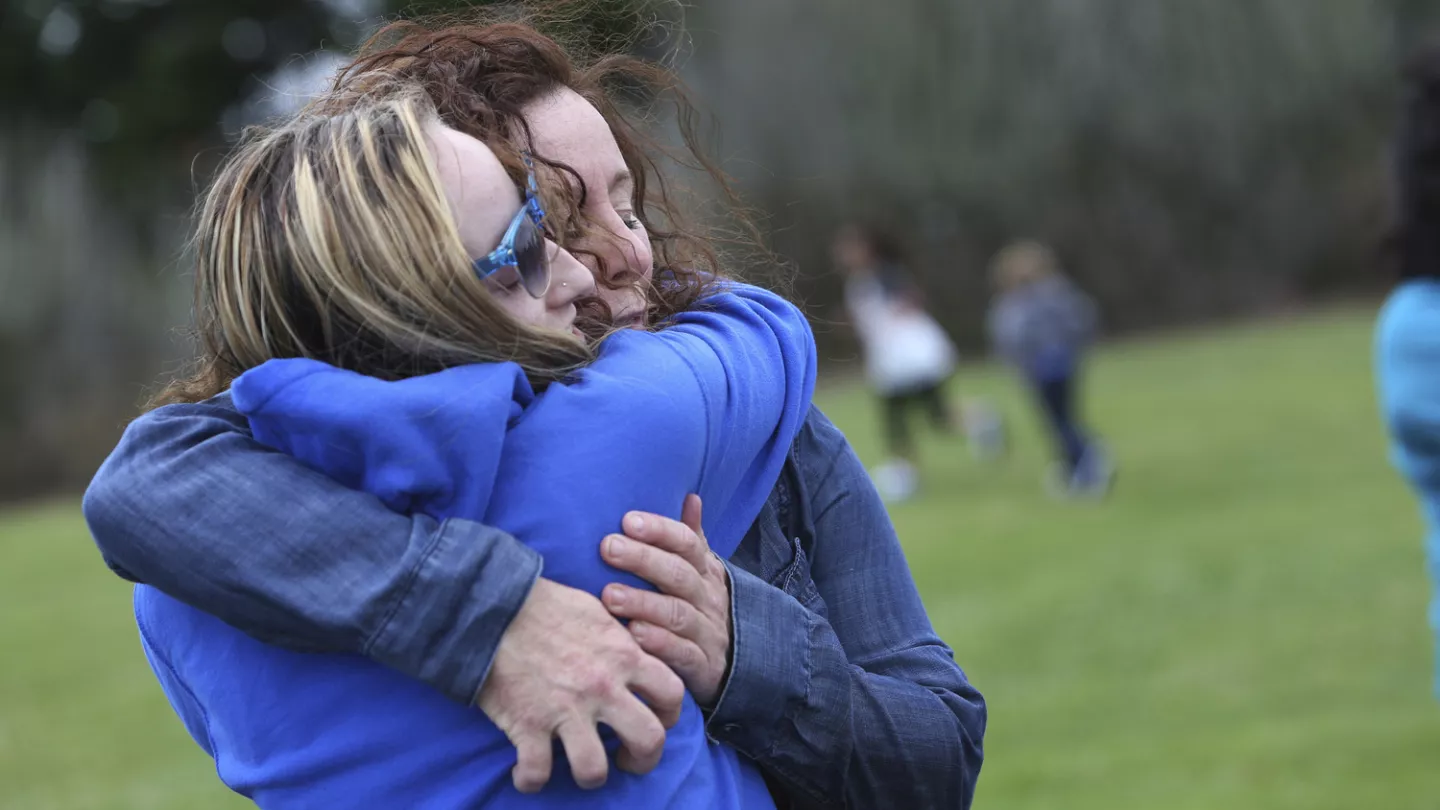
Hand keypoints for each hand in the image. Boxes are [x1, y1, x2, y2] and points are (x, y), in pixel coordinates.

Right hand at [477, 577, 684, 792]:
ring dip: (590, 776)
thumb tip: (634, 649)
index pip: (673, 694)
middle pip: (649, 740)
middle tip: (627, 758)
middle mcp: (602, 687)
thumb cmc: (545, 604)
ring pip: (595, 769)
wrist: (494, 606)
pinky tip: (527, 772)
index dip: (670, 715)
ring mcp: (565, 710)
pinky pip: (536, 773)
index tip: (656, 721)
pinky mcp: (527, 725)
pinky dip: (530, 780)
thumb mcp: (597, 611)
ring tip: (581, 767)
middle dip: (644, 759)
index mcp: (624, 656)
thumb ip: (621, 638)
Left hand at [601, 495, 731, 705]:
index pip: (688, 543)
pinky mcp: (703, 666)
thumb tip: (691, 497)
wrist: (735, 663)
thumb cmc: (700, 609)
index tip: (628, 520)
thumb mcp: (701, 572)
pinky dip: (659, 643)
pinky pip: (682, 653)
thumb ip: (691, 537)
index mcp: (705, 571)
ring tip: (609, 595)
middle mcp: (708, 597)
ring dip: (643, 602)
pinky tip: (633, 634)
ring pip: (677, 613)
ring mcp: (708, 632)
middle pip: (678, 574)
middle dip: (643, 559)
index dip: (660, 530)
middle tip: (608, 548)